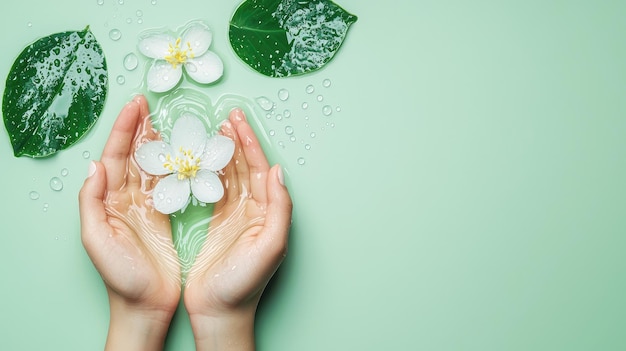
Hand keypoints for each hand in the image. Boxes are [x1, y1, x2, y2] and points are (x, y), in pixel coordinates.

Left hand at [79, 95, 180, 350]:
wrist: (145, 303)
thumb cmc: (120, 276)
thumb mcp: (97, 239)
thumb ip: (92, 202)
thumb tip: (95, 165)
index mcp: (107, 201)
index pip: (114, 156)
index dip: (124, 130)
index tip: (137, 106)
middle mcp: (124, 199)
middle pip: (131, 155)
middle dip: (138, 128)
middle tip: (150, 104)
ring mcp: (145, 206)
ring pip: (150, 165)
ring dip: (155, 143)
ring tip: (164, 121)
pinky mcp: (163, 215)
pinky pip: (167, 183)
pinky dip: (173, 165)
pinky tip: (180, 153)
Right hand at [184, 108, 292, 350]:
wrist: (219, 311)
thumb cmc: (245, 284)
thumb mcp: (271, 245)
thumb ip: (279, 208)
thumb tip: (278, 172)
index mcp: (268, 213)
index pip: (260, 169)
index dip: (250, 144)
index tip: (238, 121)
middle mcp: (254, 210)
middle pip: (245, 167)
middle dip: (237, 141)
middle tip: (226, 117)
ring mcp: (235, 216)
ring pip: (229, 175)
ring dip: (223, 153)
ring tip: (214, 131)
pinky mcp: (216, 223)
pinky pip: (214, 190)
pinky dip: (209, 172)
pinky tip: (202, 158)